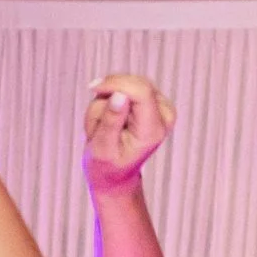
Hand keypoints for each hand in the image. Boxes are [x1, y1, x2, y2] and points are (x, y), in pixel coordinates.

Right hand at [82, 74, 170, 196]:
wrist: (115, 173)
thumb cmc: (106, 165)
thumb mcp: (102, 148)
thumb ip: (111, 122)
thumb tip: (120, 95)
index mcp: (153, 130)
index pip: (141, 92)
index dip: (116, 84)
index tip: (93, 88)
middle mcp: (163, 115)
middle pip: (133, 83)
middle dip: (107, 98)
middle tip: (96, 125)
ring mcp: (161, 105)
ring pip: (126, 83)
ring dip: (106, 100)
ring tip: (102, 126)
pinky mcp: (152, 98)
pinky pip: (126, 84)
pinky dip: (111, 98)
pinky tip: (109, 117)